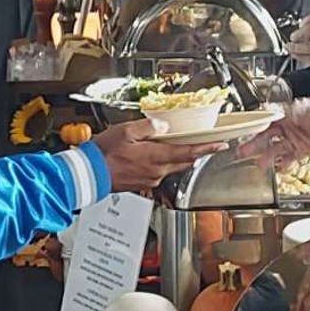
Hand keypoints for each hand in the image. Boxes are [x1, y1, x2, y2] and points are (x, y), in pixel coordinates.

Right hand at [91, 119, 224, 193]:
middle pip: (184, 162)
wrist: (89, 174)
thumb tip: (163, 126)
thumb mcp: (126, 131)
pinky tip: (156, 157)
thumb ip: (148, 127)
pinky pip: (159, 173)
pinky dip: (163, 164)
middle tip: (208, 146)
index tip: (220, 146)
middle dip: (196, 153)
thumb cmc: (104, 153)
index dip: (206, 148)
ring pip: (172, 168)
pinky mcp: (142, 184)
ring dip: (178, 158)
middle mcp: (156, 171)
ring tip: (181, 148)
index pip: (188, 152)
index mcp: (155, 157)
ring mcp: (150, 180)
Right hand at [240, 97, 309, 163]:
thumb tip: (271, 111)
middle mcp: (295, 123)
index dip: (256, 125)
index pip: (269, 117)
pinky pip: (291, 156)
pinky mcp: (307, 148)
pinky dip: (284, 162)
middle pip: (270, 134)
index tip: (244, 132)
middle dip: (256, 142)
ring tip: (258, 163)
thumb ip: (291, 112)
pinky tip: (279, 168)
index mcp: (293, 111)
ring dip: (267, 155)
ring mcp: (300, 136)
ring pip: (278, 147)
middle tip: (243, 151)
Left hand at [286, 11, 309, 85]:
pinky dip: (298, 56)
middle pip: (308, 30)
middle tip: (294, 36)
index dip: (308, 19)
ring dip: (294, 46)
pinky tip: (295, 55)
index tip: (302, 23)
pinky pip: (306, 58)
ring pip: (304, 46)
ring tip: (290, 46)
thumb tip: (309, 27)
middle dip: (298, 33)